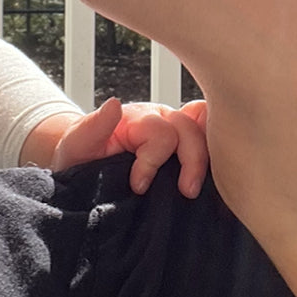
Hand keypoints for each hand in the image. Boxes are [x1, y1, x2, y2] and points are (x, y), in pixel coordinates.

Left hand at [51, 97, 209, 196]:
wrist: (82, 170)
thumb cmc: (81, 156)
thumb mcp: (77, 144)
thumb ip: (93, 126)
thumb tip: (114, 104)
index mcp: (140, 118)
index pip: (161, 132)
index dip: (153, 160)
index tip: (138, 186)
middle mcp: (164, 121)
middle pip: (191, 130)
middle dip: (193, 161)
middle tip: (187, 192)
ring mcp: (178, 135)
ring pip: (207, 134)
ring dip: (210, 159)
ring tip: (203, 188)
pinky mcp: (186, 153)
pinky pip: (211, 146)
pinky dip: (218, 160)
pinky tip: (219, 182)